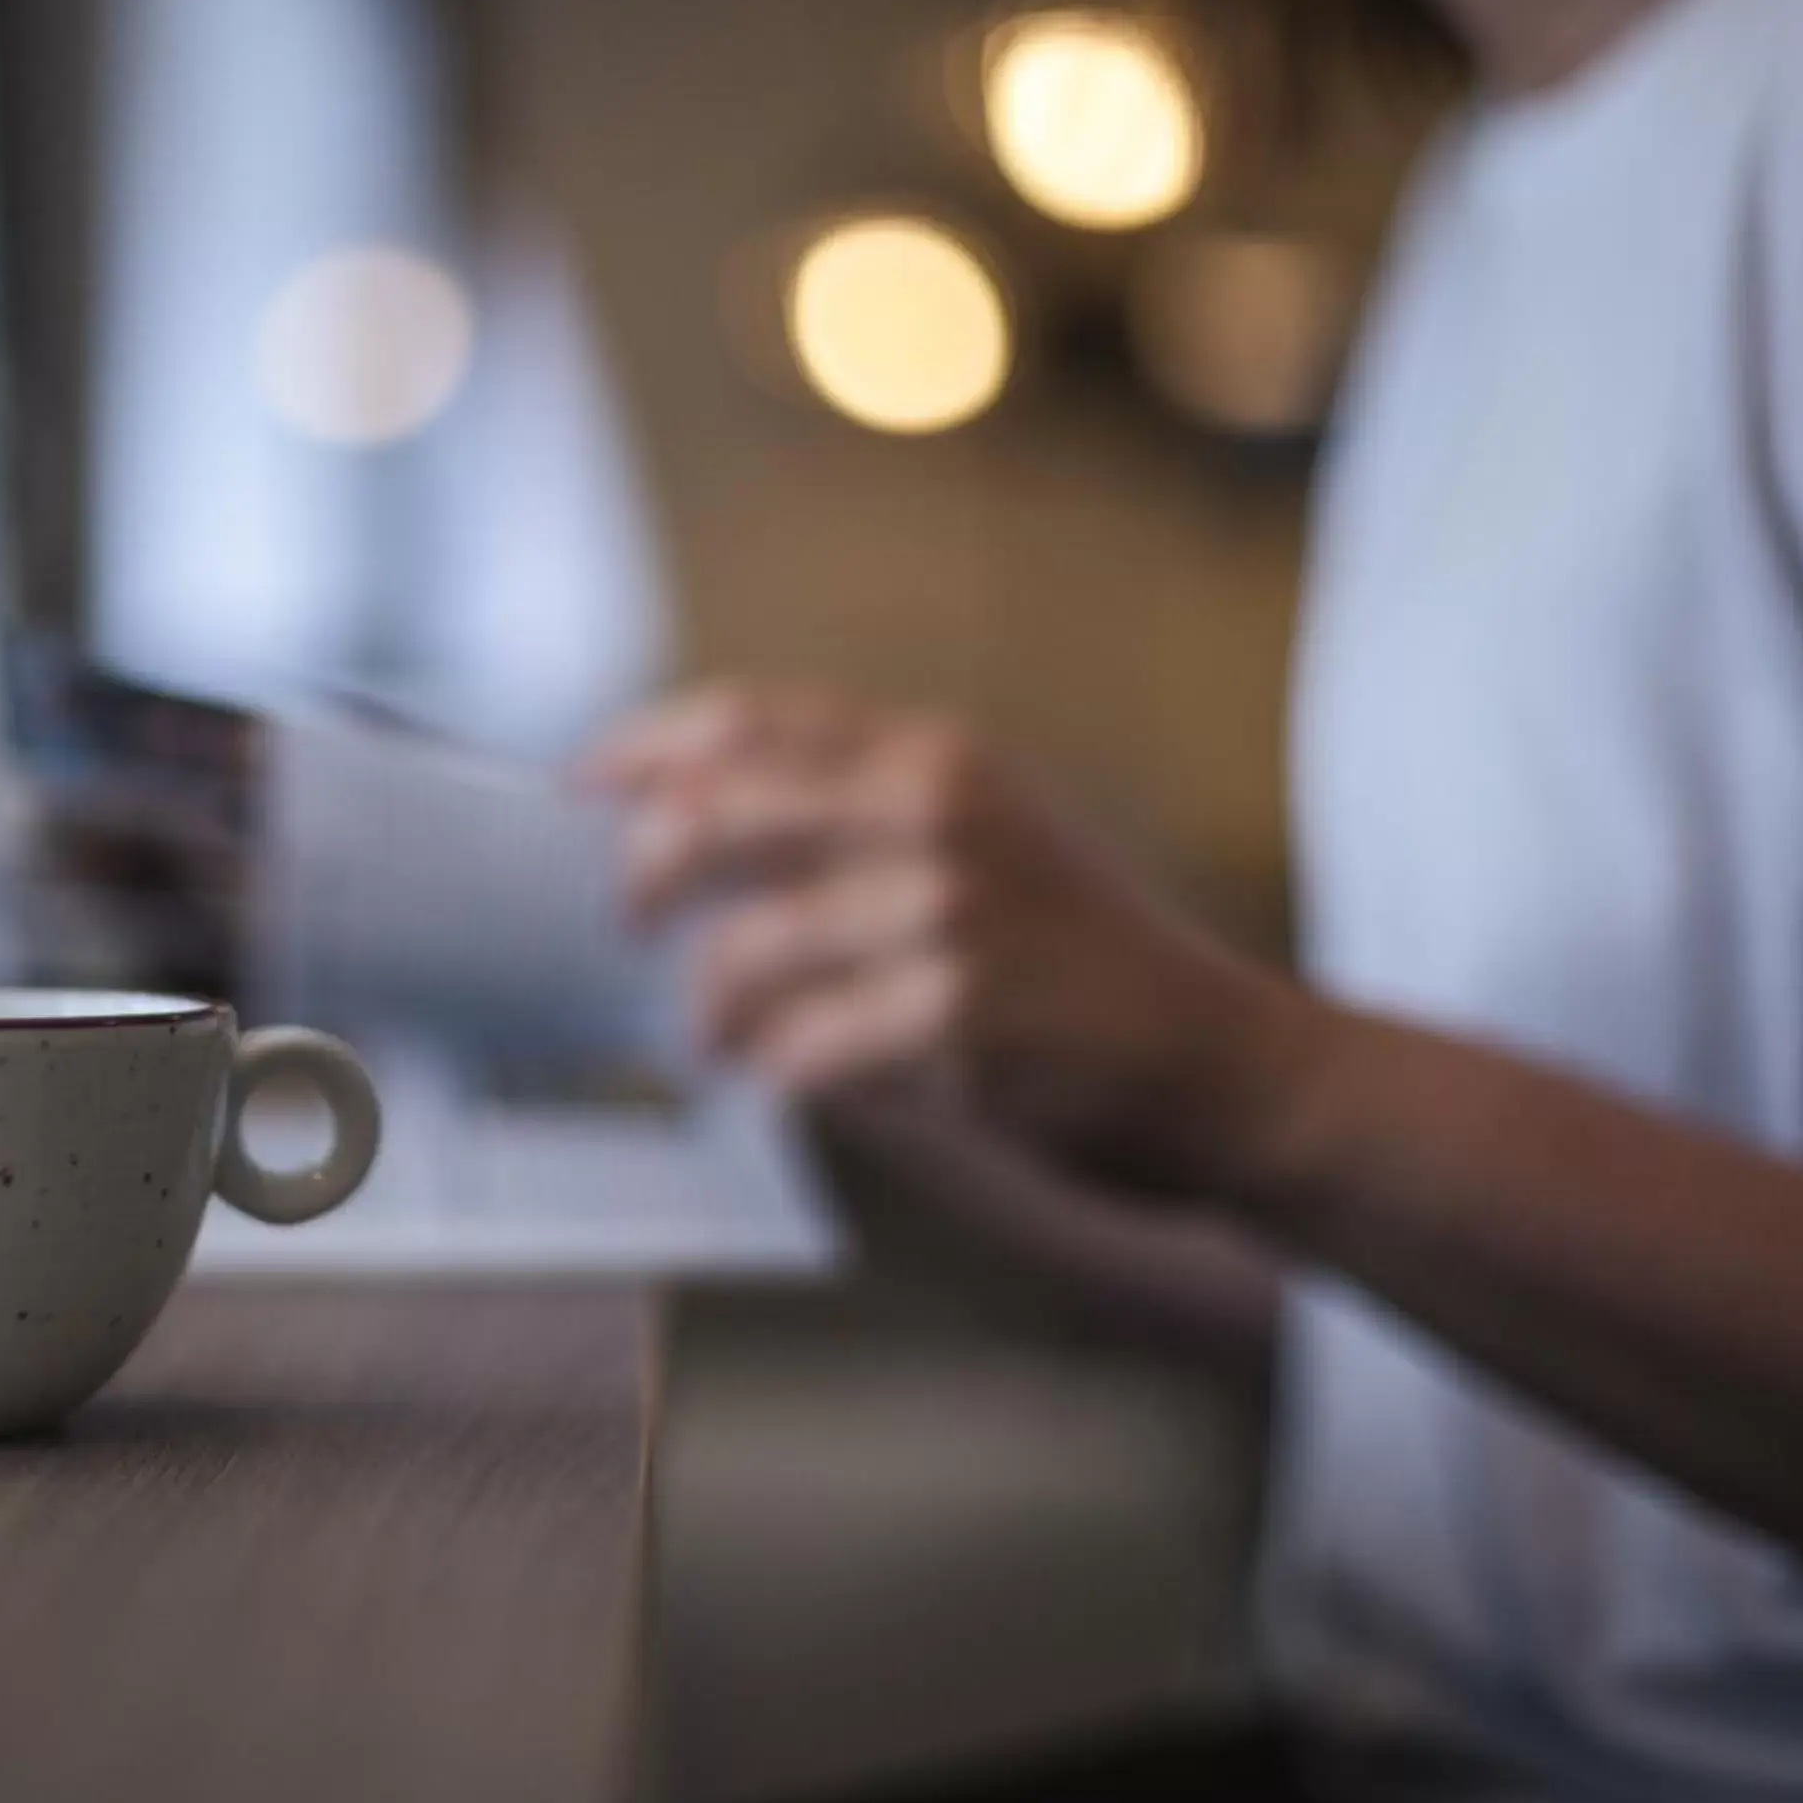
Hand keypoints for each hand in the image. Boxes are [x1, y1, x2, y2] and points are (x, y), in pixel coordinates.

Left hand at [586, 684, 1314, 1205]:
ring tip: (714, 1040)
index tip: (580, 786)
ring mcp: (944, 914)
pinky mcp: (956, 1017)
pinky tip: (787, 1082)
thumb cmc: (1081, 957)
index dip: (644, 748)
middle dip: (644, 880)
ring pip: (744, 950)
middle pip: (715, 815)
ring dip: (707, 1007)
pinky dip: (777, 1072)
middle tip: (628, 930)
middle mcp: (933, 814)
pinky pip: (802, 1049)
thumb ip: (860, 815)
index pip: (748, 719)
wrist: (1221, 1060)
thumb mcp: (987, 834)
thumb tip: (684, 828)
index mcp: (933, 756)